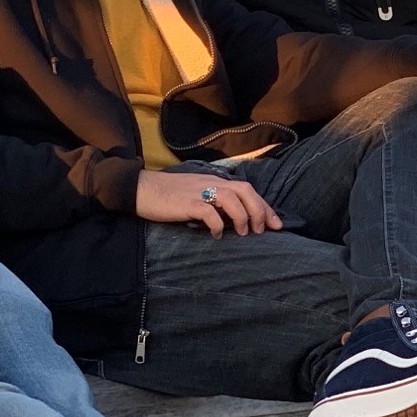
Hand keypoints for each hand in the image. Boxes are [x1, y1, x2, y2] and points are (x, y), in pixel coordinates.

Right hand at [134, 170, 283, 237]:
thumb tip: (233, 220)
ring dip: (242, 216)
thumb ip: (213, 202)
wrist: (140, 189)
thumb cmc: (167, 195)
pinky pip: (208, 211)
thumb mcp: (195, 194)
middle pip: (244, 190)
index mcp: (213, 181)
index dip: (264, 206)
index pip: (246, 189)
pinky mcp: (186, 202)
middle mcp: (209, 182)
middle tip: (264, 231)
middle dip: (260, 210)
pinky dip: (217, 224)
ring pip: (231, 197)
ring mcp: (198, 191)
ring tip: (244, 234)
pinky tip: (216, 235)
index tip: (276, 224)